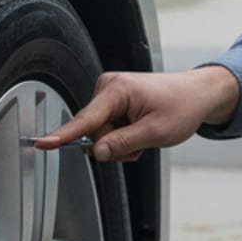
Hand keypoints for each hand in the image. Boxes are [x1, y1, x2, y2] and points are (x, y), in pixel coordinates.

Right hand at [33, 66, 239, 160]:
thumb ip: (122, 144)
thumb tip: (96, 153)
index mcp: (117, 91)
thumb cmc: (182, 106)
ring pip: (101, 134)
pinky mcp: (114, 101)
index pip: (85, 120)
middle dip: (115, 145)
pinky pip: (108, 129)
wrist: (198, 94)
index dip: (64, 135)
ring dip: (121, 143)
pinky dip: (124, 136)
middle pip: (94, 132)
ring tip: (144, 135)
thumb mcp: (154, 132)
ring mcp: (110, 94)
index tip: (43, 143)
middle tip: (141, 144)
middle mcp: (108, 88)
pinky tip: (139, 130)